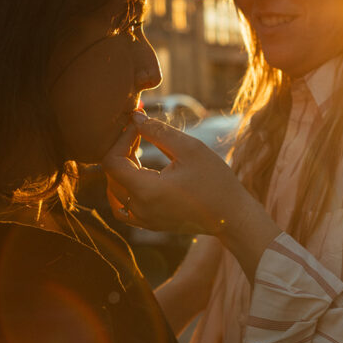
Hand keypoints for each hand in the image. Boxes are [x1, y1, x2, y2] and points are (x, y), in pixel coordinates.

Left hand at [102, 113, 280, 278]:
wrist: (232, 216)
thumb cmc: (215, 181)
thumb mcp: (190, 149)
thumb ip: (159, 131)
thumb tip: (136, 118)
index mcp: (146, 190)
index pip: (111, 161)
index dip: (120, 139)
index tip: (138, 127)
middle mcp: (139, 209)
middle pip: (110, 176)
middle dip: (120, 150)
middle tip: (140, 135)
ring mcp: (143, 220)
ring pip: (113, 192)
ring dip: (119, 171)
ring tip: (138, 154)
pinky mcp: (150, 225)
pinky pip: (123, 208)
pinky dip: (122, 191)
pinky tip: (138, 177)